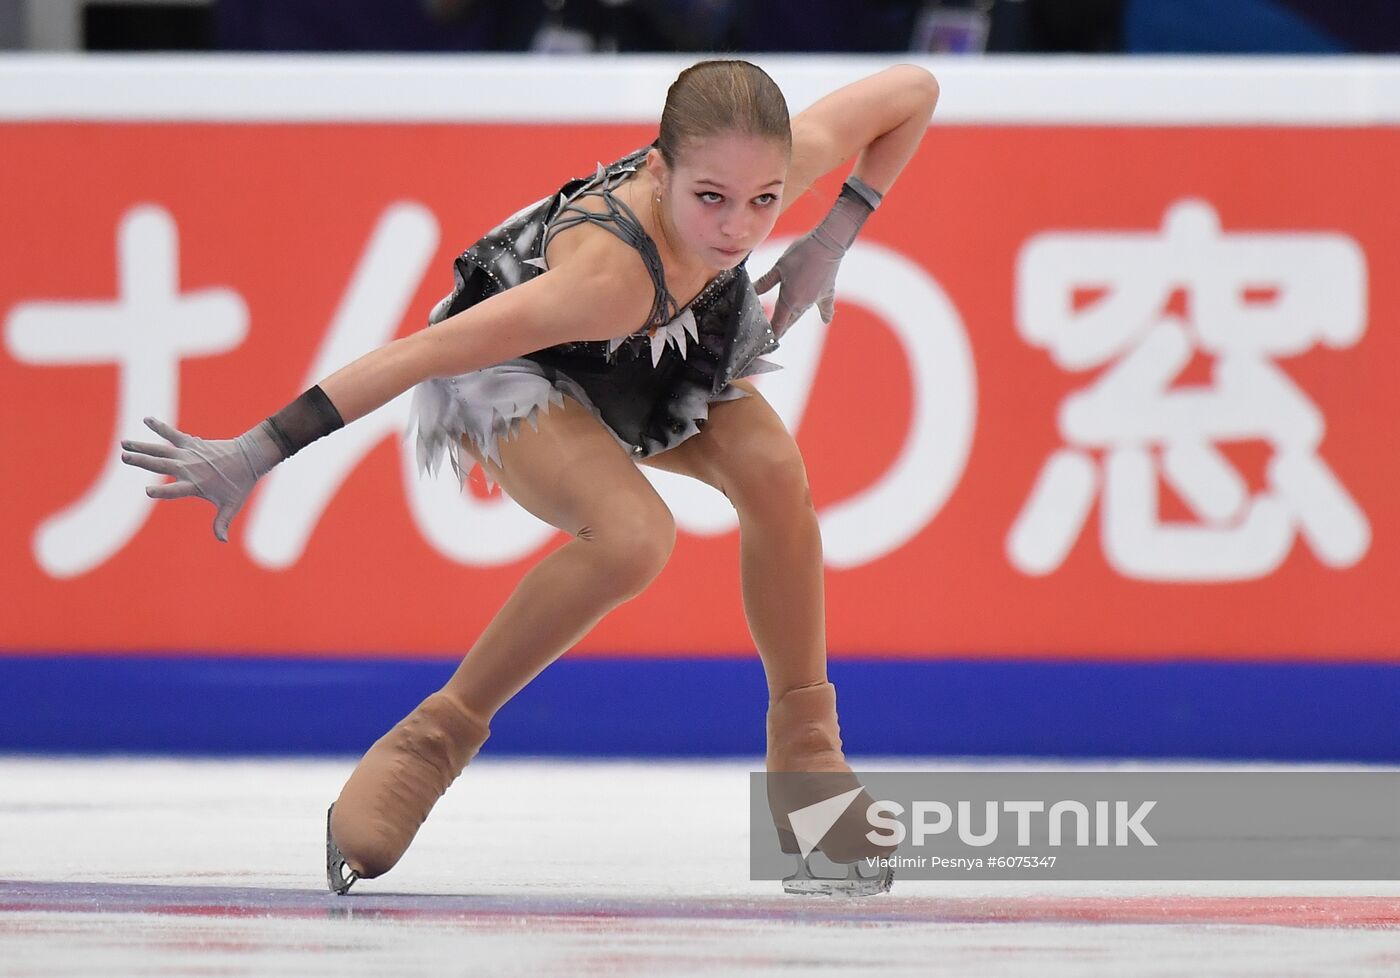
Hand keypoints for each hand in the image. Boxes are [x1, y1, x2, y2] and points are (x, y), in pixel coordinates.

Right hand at [120, 417, 281, 541]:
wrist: (250, 457)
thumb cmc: (239, 484)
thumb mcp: (232, 505)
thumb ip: (222, 522)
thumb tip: (223, 541)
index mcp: (196, 485)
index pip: (175, 490)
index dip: (162, 490)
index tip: (147, 490)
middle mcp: (189, 468)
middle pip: (161, 465)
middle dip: (142, 461)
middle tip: (124, 457)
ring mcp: (189, 453)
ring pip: (161, 449)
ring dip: (142, 446)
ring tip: (123, 443)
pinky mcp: (192, 442)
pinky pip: (172, 434)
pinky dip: (160, 427)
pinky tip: (146, 419)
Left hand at [753, 227, 844, 338]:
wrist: (828, 243)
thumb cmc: (801, 253)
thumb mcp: (778, 267)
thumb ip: (765, 283)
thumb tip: (751, 292)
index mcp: (790, 300)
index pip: (778, 324)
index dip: (770, 335)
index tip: (764, 345)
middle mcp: (803, 305)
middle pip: (789, 322)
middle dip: (779, 329)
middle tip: (771, 340)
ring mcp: (816, 300)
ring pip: (802, 314)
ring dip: (793, 320)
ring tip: (785, 326)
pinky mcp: (827, 292)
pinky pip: (825, 307)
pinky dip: (825, 313)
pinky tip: (825, 320)